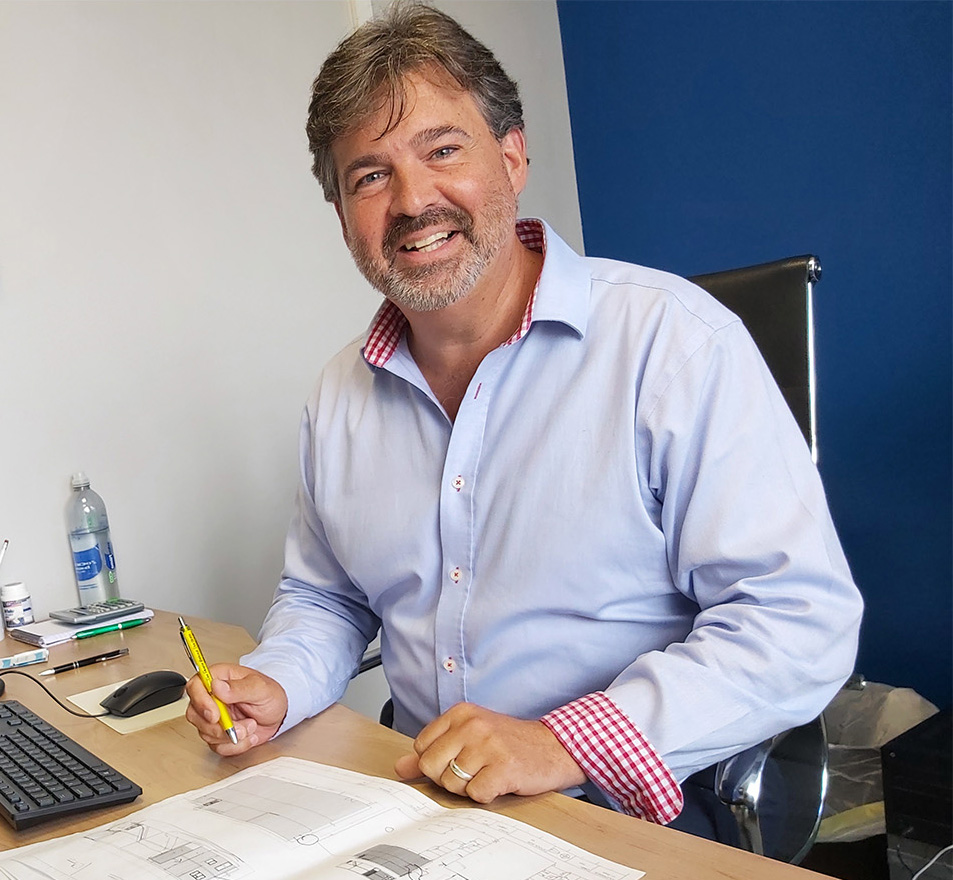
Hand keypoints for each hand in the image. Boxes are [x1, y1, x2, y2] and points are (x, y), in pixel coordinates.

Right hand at [184, 663, 287, 755]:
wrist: (279, 714)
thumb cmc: (270, 695)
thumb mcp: (260, 688)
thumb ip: (239, 687)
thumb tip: (217, 686)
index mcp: (220, 678)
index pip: (195, 686)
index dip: (201, 702)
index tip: (215, 715)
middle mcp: (212, 697)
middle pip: (195, 714)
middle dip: (218, 727)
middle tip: (242, 727)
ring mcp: (213, 717)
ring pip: (205, 733)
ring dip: (231, 736)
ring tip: (251, 726)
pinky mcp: (217, 734)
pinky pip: (217, 746)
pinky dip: (235, 746)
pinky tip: (249, 736)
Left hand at [394, 702, 585, 803]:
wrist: (553, 747)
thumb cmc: (508, 743)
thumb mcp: (469, 737)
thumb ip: (433, 750)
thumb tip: (399, 767)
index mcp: (461, 713)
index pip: (421, 747)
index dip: (436, 761)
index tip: (458, 758)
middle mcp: (473, 724)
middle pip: (431, 766)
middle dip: (448, 777)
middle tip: (473, 770)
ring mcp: (489, 745)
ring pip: (451, 783)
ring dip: (469, 788)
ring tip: (488, 774)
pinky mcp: (504, 767)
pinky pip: (475, 794)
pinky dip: (486, 795)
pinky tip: (499, 782)